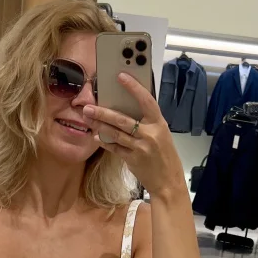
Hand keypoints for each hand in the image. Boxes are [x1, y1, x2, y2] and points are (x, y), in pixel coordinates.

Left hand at [82, 73, 185, 197]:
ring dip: (100, 125)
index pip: (146, 100)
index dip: (134, 87)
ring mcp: (140, 147)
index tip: (121, 76)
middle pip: (122, 119)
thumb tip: (125, 109)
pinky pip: (115, 148)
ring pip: (115, 133)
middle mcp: (150, 134)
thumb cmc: (165, 155)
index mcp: (159, 123)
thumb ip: (147, 123)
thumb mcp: (161, 134)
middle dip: (103, 112)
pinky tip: (97, 136)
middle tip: (88, 107)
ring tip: (88, 119)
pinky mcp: (133, 160)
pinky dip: (105, 141)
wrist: (168, 182)